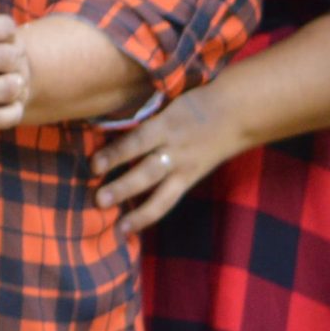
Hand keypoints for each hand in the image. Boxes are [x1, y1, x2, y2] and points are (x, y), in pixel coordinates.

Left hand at [90, 89, 237, 237]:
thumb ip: (142, 117)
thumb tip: (100, 126)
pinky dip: (151, 214)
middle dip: (124, 188)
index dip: (115, 154)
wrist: (236, 114)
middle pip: (148, 172)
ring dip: (138, 212)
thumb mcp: (166, 103)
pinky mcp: (191, 179)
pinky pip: (169, 200)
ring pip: (162, 195)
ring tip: (118, 228)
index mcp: (166, 125)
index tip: (93, 166)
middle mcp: (175, 149)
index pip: (137, 141)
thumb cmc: (193, 103)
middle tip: (99, 201)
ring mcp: (185, 168)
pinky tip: (132, 227)